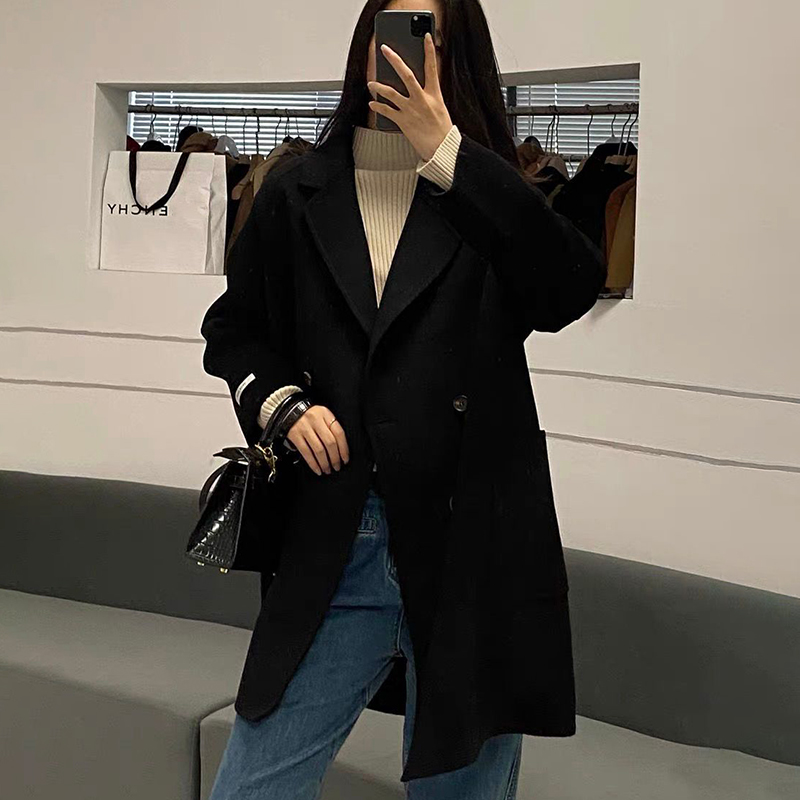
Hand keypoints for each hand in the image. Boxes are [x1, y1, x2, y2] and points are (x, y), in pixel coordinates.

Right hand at [285, 405, 349, 475]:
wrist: (289, 410)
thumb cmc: (309, 415)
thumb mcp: (322, 415)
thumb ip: (331, 427)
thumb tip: (341, 448)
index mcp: (325, 414)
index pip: (339, 433)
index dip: (344, 448)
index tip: (345, 459)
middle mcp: (315, 420)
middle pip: (329, 443)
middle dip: (335, 458)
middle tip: (337, 466)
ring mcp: (304, 428)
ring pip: (318, 450)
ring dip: (324, 463)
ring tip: (327, 470)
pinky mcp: (295, 436)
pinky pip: (306, 452)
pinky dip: (313, 464)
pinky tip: (317, 469)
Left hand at [368, 32, 452, 161]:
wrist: (441, 149)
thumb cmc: (441, 130)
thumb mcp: (439, 107)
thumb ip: (429, 94)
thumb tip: (417, 86)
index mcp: (434, 94)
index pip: (432, 68)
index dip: (430, 51)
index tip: (426, 37)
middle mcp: (422, 100)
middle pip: (407, 75)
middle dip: (395, 60)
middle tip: (385, 50)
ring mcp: (411, 110)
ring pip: (391, 93)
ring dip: (378, 86)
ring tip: (371, 83)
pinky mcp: (403, 122)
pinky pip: (387, 112)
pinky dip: (377, 107)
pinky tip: (372, 104)